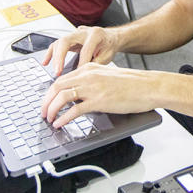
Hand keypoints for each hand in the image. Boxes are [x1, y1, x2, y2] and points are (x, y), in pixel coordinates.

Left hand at [40, 63, 158, 127]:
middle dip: (46, 101)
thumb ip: (91, 82)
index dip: (50, 92)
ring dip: (51, 110)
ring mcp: (92, 88)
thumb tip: (77, 96)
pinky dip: (63, 118)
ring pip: (61, 97)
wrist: (149, 86)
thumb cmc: (132, 84)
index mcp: (89, 68)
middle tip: (43, 112)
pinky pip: (74, 110)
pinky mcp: (99, 101)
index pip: (62, 79)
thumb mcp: (107, 77)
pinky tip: (60, 123)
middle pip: (57, 87)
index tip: (47, 102)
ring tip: (49, 119)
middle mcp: (88, 76)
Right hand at [41, 25, 120, 76]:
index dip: (81, 63)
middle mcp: (83, 32)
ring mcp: (75, 34)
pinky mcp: (70, 38)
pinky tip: (45, 62)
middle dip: (60, 57)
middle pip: (66, 41)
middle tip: (58, 71)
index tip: (77, 76)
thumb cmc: (109, 46)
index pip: (85, 50)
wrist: (111, 37)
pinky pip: (57, 44)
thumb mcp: (108, 55)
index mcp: (95, 34)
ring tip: (54, 70)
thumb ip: (96, 63)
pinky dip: (51, 53)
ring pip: (60, 42)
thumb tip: (83, 74)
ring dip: (55, 56)